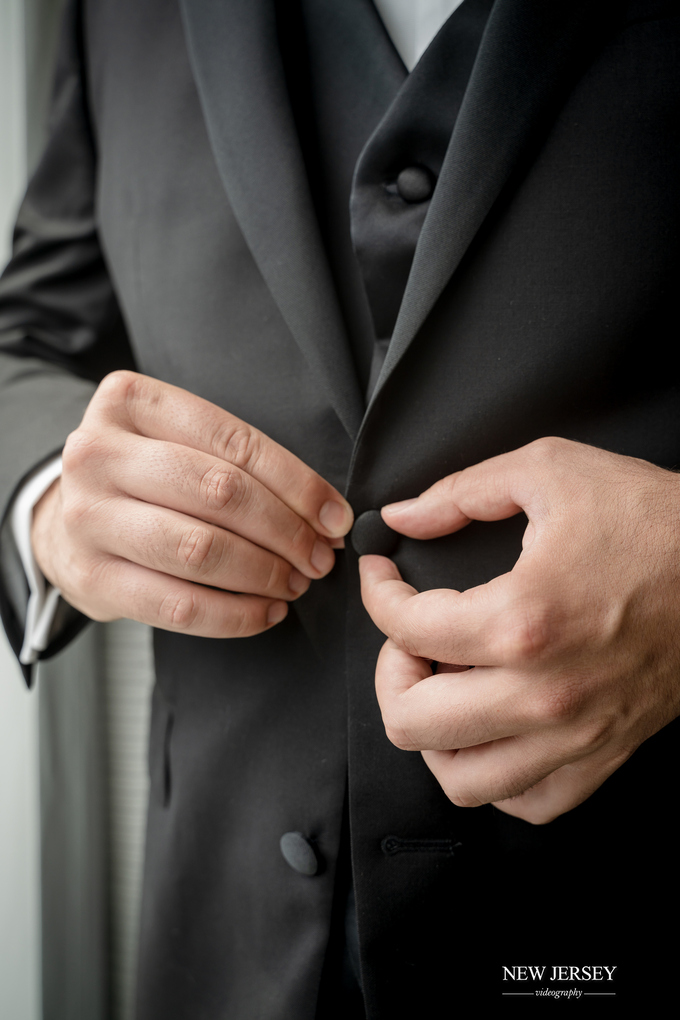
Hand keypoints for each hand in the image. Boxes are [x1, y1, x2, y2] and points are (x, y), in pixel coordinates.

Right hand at [32, 371, 352, 636]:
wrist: (66, 521)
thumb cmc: (144, 479)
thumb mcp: (179, 442)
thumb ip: (242, 464)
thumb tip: (327, 515)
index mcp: (129, 401)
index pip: (234, 443)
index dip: (298, 485)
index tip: (335, 517)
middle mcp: (97, 453)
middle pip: (219, 493)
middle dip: (286, 531)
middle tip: (320, 556)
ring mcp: (86, 517)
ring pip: (200, 550)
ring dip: (264, 573)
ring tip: (295, 583)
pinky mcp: (90, 577)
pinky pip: (178, 606)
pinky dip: (235, 615)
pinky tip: (265, 611)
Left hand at [359, 437, 679, 823]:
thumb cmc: (653, 520)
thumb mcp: (550, 471)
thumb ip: (461, 492)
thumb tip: (403, 516)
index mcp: (522, 619)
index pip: (405, 627)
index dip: (377, 593)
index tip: (383, 577)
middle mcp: (543, 693)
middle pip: (412, 721)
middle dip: (390, 672)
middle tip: (406, 639)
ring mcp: (576, 734)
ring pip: (462, 780)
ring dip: (433, 735)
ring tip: (443, 689)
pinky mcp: (605, 753)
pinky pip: (528, 803)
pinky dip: (494, 775)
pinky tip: (492, 728)